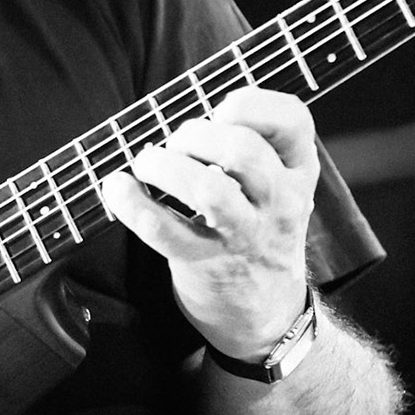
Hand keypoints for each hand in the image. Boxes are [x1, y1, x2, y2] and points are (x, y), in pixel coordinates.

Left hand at [100, 86, 316, 358]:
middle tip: (174, 142)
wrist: (267, 312)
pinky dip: (131, 204)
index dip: (253, 102)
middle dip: (195, 134)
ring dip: (165, 166)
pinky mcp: (206, 263)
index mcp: (297, 170)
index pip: (293, 119)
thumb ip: (250, 144)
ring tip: (148, 164)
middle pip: (243, 150)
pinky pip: (164, 230)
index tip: (222, 108)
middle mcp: (279, 201)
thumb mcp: (276, 185)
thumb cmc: (258, 229)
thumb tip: (183, 112)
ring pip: (208, 189)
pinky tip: (117, 188)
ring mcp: (244, 236)